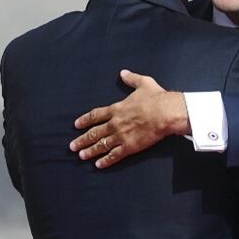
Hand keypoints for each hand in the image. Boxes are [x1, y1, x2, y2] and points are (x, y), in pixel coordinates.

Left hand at [69, 70, 188, 167]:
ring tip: (81, 156)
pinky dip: (106, 161)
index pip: (96, 115)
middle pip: (94, 133)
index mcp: (117, 109)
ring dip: (90, 151)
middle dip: (82, 140)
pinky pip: (115, 155)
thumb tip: (124, 73)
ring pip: (101, 145)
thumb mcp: (143, 83)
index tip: (76, 125)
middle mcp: (115, 123)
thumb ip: (132, 79)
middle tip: (72, 146)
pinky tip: (98, 165)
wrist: (165, 113)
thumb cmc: (156, 98)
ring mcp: (121, 136)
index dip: (85, 120)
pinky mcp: (130, 147)